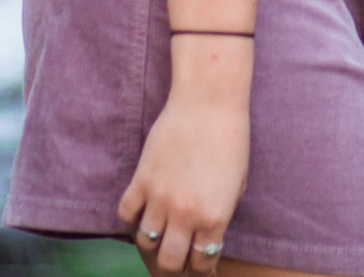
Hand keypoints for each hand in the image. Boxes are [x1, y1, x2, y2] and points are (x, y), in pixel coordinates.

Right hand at [118, 43, 250, 273]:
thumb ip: (220, 214)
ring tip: (159, 240)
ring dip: (152, 245)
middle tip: (175, 263)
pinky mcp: (142, 179)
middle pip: (168, 262)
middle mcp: (186, 213)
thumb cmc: (231, 140)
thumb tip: (206, 237)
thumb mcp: (237, 184)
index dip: (200, 270)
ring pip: (145, 242)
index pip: (201, 263)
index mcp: (215, 217)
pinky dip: (132, 220)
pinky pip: (126, 214)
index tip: (198, 267)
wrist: (209, 103)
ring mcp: (161, 197)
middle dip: (173, 268)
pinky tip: (142, 215)